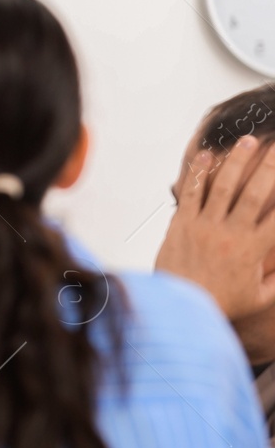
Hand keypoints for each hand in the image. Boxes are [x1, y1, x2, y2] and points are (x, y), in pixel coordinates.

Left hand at [157, 135, 274, 319]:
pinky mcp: (182, 224)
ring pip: (224, 186)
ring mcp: (205, 226)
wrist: (181, 306)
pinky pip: (192, 193)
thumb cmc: (222, 302)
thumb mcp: (259, 296)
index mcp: (255, 249)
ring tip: (247, 141)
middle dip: (270, 167)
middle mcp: (233, 233)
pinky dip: (199, 173)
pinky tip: (207, 155)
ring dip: (237, 161)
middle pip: (256, 193)